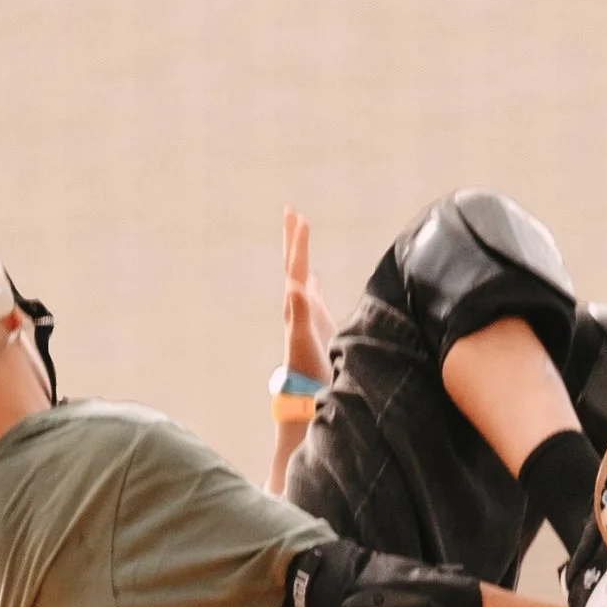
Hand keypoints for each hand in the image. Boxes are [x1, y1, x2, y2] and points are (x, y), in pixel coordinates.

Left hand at [281, 207, 331, 388]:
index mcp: (295, 307)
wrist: (306, 395)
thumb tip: (293, 285)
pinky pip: (312, 297)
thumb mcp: (302, 341)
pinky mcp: (316, 327)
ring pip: (301, 277)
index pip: (294, 268)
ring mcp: (306, 315)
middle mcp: (297, 307)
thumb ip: (299, 313)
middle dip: (293, 239)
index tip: (300, 217)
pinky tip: (313, 279)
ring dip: (301, 255)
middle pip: (293, 266)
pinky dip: (312, 283)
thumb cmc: (306, 371)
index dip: (298, 244)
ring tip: (301, 234)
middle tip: (291, 211)